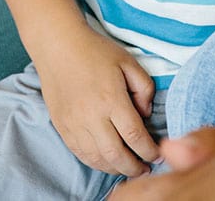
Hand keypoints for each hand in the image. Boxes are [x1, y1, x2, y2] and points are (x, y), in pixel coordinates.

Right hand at [34, 27, 160, 176]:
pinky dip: (96, 162)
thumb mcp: (128, 62)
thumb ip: (144, 88)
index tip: (157, 155)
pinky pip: (80, 154)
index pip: (135, 136)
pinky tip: (107, 160)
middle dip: (134, 167)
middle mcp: (91, 116)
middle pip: (116, 155)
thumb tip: (145, 114)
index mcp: (111, 99)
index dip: (149, 151)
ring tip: (128, 167)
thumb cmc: (95, 51)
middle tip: (146, 168)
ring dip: (115, 168)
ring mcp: (74, 124)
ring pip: (97, 159)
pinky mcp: (62, 126)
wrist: (57, 46)